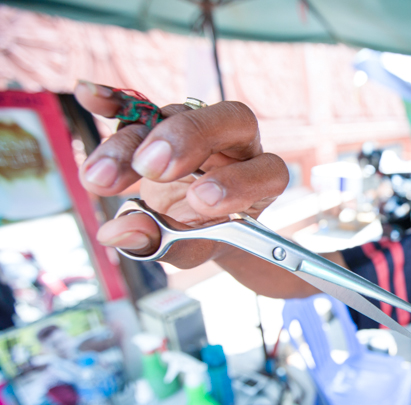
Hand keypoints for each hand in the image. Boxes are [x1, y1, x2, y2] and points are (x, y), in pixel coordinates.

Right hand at [74, 81, 288, 267]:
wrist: (195, 225)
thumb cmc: (203, 236)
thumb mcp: (190, 249)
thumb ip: (162, 243)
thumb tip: (116, 233)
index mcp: (262, 181)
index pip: (267, 170)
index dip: (238, 183)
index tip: (200, 201)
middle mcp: (238, 145)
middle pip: (232, 121)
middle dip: (189, 140)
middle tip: (151, 170)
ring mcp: (200, 127)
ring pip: (175, 116)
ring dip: (134, 142)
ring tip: (102, 179)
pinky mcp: (163, 121)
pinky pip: (141, 104)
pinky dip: (114, 100)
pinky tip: (89, 96)